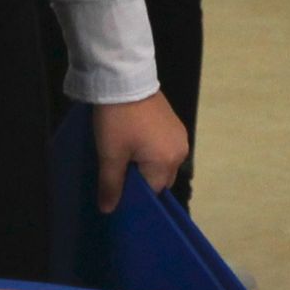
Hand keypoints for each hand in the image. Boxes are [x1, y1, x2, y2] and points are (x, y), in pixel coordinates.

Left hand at [92, 92, 189, 210]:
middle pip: (161, 178)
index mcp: (166, 162)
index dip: (134, 193)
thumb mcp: (110, 154)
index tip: (116, 188)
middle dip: (142, 179)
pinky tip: (135, 143)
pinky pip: (164, 147)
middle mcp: (180, 152)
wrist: (124, 79)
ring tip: (125, 156)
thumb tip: (109, 210)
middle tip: (119, 172)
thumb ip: (111, 184)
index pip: (152, 191)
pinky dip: (151, 150)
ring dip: (147, 164)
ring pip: (163, 163)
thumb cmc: (118, 121)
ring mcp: (179, 135)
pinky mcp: (174, 123)